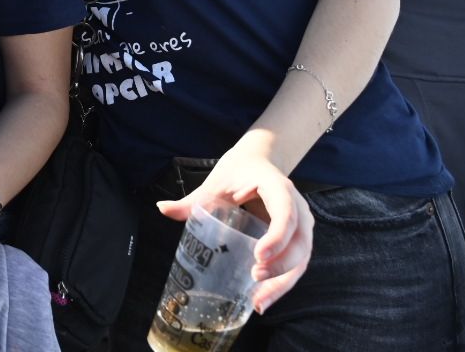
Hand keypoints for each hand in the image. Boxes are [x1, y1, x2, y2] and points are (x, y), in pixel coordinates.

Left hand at [156, 145, 313, 313]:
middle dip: (281, 265)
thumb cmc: (237, 172)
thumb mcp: (215, 183)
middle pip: (300, 242)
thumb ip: (191, 200)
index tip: (258, 255)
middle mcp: (297, 206)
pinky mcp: (298, 239)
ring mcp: (302, 224)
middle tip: (254, 279)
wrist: (259, 162)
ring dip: (283, 282)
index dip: (277, 236)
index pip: (285, 213)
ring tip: (258, 301)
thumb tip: (162, 208)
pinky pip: (297, 264)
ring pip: (302, 258)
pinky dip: (282, 284)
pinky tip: (262, 300)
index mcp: (277, 188)